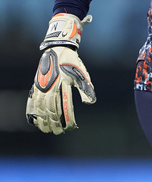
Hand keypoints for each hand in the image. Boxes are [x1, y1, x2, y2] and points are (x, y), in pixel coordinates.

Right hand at [26, 13, 95, 133]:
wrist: (58, 49)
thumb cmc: (72, 63)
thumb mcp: (82, 74)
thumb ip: (86, 89)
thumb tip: (90, 103)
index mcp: (64, 84)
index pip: (66, 106)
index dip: (68, 118)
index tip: (71, 127)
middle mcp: (51, 86)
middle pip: (51, 109)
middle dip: (54, 123)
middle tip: (59, 132)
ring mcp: (42, 86)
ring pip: (40, 107)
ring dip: (43, 120)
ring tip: (46, 130)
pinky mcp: (36, 85)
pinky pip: (32, 101)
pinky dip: (32, 112)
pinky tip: (34, 121)